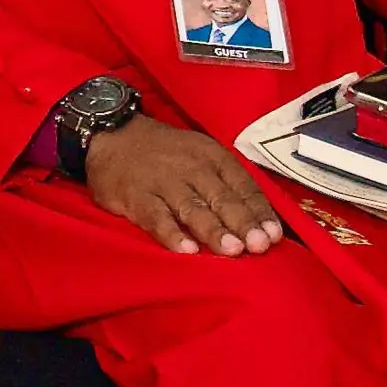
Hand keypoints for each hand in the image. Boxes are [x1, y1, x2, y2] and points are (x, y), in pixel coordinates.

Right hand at [85, 114, 282, 256]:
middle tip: (260, 245)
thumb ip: (225, 184)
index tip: (274, 236)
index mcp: (213, 157)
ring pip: (194, 209)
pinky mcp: (137, 197)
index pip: (243, 186)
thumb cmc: (164, 153)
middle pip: (222, 199)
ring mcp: (164, 182)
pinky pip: (156, 218)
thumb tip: (258, 221)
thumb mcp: (200, 155)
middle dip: (243, 223)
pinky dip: (172, 234)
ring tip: (233, 250)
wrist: (112, 135)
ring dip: (214, 230)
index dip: (259, 212)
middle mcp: (192, 168)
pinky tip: (186, 251)